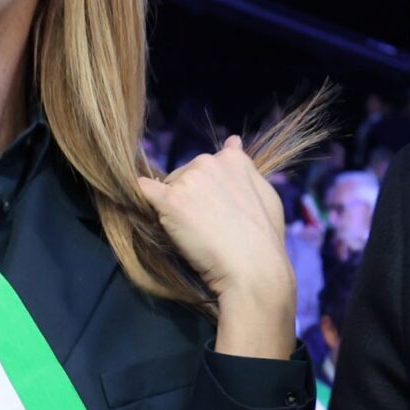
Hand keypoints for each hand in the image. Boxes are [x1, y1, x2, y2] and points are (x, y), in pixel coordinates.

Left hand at [138, 137, 293, 350]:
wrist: (253, 267)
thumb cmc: (265, 238)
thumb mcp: (266, 194)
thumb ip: (246, 168)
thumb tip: (234, 141)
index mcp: (232, 159)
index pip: (207, 165)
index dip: (207, 187)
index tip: (213, 208)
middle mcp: (208, 162)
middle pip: (184, 174)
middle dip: (189, 194)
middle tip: (204, 224)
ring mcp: (187, 180)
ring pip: (167, 186)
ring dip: (173, 204)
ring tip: (193, 232)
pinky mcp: (169, 201)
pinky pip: (145, 190)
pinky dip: (143, 197)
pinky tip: (147, 207)